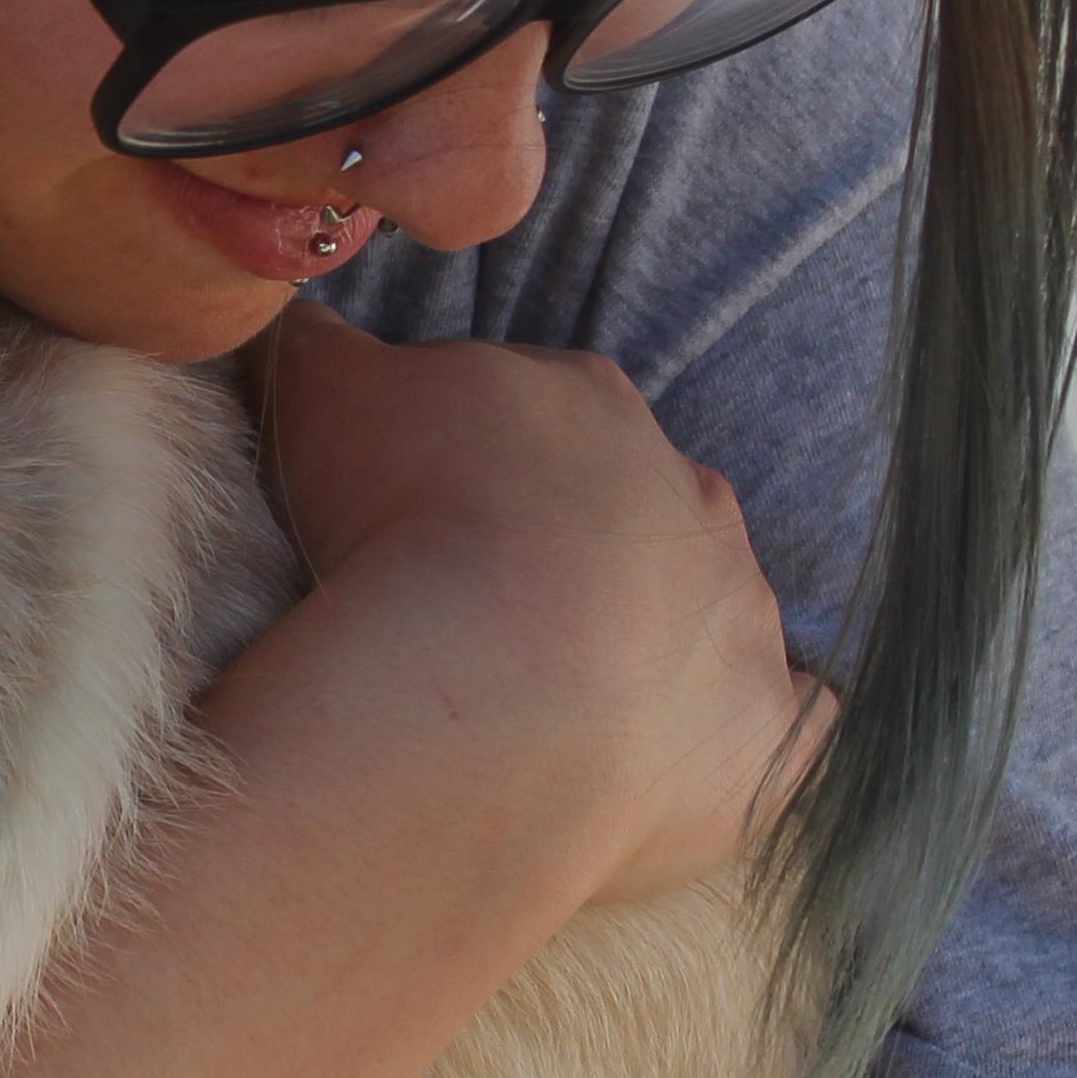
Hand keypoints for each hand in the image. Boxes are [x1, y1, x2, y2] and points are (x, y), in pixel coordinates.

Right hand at [251, 303, 829, 911]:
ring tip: (548, 701)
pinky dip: (738, 734)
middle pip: (625, 506)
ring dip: (647, 639)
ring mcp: (737, 613)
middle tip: (473, 614)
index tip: (413, 516)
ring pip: (704, 606)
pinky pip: (784, 725)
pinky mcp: (765, 731)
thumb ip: (316, 351)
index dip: (470, 461)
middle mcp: (686, 494)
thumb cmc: (403, 523)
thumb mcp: (322, 398)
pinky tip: (678, 758)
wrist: (494, 689)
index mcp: (586, 402)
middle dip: (566, 548)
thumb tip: (292, 319)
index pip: (532, 410)